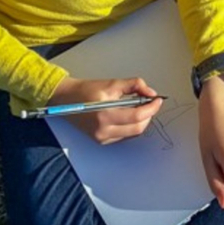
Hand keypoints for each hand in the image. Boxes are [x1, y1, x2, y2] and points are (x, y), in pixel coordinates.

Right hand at [49, 75, 163, 143]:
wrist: (66, 99)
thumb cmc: (86, 90)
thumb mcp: (111, 83)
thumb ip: (134, 85)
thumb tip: (151, 93)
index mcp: (104, 115)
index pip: (136, 117)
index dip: (151, 108)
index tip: (157, 100)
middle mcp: (103, 131)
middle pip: (138, 128)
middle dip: (148, 115)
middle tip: (150, 103)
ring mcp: (102, 138)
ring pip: (133, 134)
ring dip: (140, 121)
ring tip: (139, 107)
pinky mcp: (102, 141)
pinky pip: (124, 136)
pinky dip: (131, 126)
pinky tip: (128, 115)